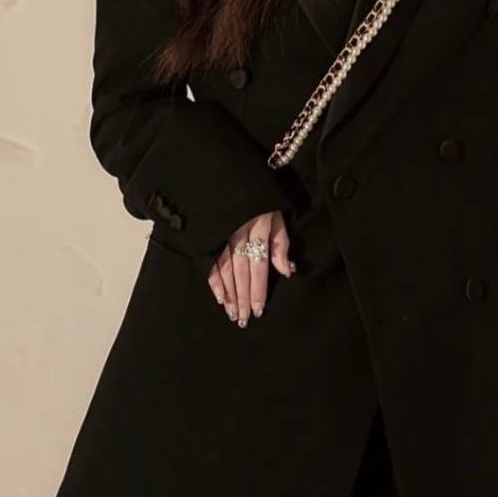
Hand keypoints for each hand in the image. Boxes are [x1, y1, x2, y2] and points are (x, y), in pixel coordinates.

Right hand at [207, 210, 295, 326]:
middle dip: (243, 298)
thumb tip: (287, 271)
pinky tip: (219, 296)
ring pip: (225, 271)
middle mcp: (238, 235)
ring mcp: (221, 236)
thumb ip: (281, 244)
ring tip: (232, 314)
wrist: (232, 175)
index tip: (258, 310)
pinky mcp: (210, 235)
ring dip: (229, 294)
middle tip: (243, 320)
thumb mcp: (277, 216)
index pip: (259, 267)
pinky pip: (211, 262)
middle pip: (241, 273)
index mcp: (258, 229)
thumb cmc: (262, 200)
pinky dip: (214, 281)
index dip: (258, 290)